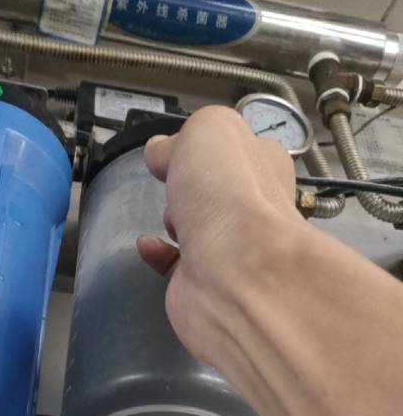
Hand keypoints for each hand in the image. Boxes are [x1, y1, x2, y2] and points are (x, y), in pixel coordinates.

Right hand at [137, 105, 300, 364]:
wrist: (233, 275)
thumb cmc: (227, 195)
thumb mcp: (208, 131)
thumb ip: (184, 136)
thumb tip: (162, 152)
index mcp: (266, 168)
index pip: (242, 149)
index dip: (211, 146)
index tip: (182, 145)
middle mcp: (255, 210)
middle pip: (217, 190)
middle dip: (191, 184)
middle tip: (178, 181)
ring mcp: (232, 251)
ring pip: (199, 228)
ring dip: (176, 217)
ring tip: (172, 214)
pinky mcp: (204, 284)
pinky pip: (176, 264)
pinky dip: (158, 253)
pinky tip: (148, 243)